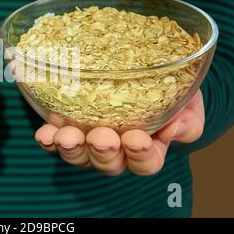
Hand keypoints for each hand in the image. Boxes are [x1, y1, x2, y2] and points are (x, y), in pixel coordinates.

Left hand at [35, 90, 203, 175]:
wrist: (143, 70)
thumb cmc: (167, 88)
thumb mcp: (186, 99)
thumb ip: (188, 118)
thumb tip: (174, 130)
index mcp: (147, 148)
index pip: (145, 162)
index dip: (140, 155)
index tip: (136, 138)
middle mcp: (116, 150)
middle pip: (108, 163)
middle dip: (103, 152)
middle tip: (101, 137)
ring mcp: (89, 140)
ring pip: (79, 156)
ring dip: (71, 148)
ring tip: (66, 136)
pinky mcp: (68, 127)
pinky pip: (55, 140)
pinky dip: (48, 139)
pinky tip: (45, 132)